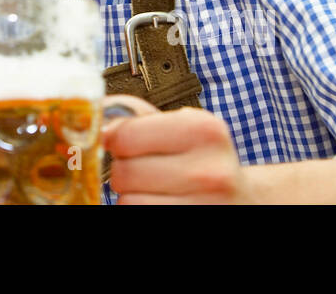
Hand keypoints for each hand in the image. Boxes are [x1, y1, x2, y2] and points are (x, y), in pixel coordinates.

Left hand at [102, 94, 254, 203]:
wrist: (243, 199)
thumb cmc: (204, 160)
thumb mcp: (182, 127)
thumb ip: (137, 117)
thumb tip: (92, 110)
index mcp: (204, 131)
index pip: (125, 136)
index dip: (114, 140)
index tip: (118, 143)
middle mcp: (209, 171)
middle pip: (124, 172)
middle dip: (123, 171)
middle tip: (141, 169)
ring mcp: (204, 205)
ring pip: (127, 202)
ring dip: (131, 196)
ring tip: (153, 189)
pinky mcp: (192, 224)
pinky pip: (139, 216)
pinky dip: (140, 209)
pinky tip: (158, 202)